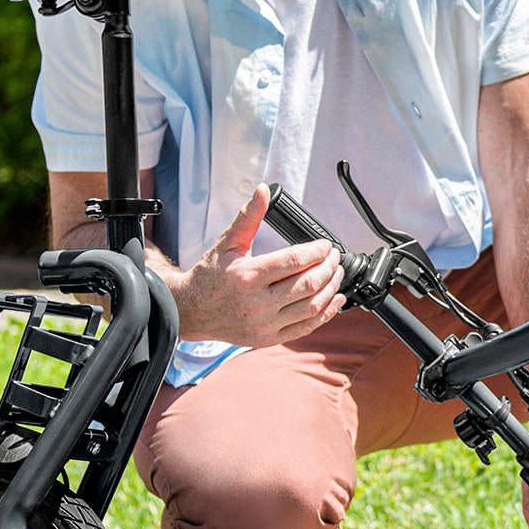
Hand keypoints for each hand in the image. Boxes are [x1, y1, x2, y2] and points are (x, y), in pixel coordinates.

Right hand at [173, 185, 346, 347]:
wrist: (191, 311)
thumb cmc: (209, 277)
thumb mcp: (227, 243)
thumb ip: (249, 217)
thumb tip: (263, 191)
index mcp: (248, 276)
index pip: (294, 260)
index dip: (317, 251)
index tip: (325, 245)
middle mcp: (257, 303)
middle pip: (308, 284)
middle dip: (329, 267)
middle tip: (334, 257)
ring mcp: (265, 324)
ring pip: (312, 306)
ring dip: (331, 288)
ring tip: (336, 274)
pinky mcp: (269, 338)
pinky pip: (306, 327)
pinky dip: (326, 313)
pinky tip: (334, 299)